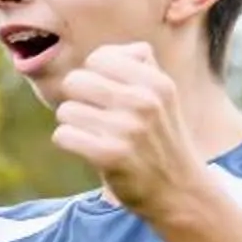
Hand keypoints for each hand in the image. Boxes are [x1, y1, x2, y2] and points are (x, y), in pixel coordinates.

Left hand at [51, 43, 205, 216]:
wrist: (179, 190)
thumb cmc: (160, 137)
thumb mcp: (163, 95)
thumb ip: (140, 64)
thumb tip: (111, 51)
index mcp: (157, 83)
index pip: (99, 58)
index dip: (94, 75)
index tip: (106, 94)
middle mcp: (145, 102)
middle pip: (75, 81)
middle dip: (78, 99)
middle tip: (96, 117)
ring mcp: (128, 129)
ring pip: (66, 110)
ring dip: (73, 124)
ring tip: (95, 135)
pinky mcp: (110, 156)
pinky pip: (63, 135)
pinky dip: (69, 142)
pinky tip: (88, 149)